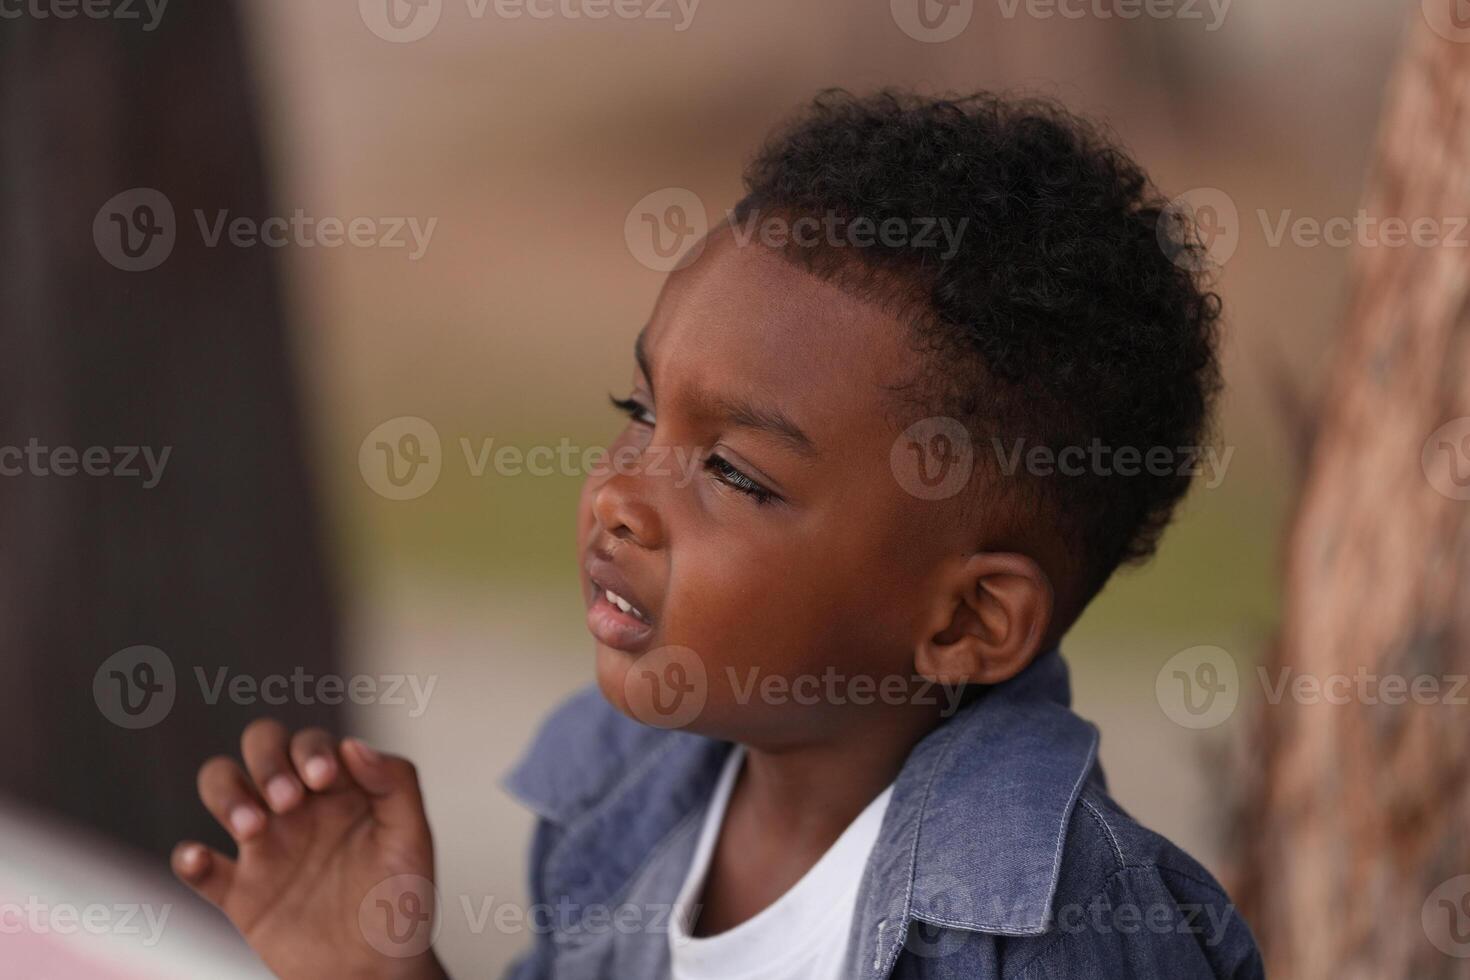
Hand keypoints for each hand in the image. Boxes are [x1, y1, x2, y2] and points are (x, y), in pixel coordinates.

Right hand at [172, 719, 447, 979]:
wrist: (378, 972)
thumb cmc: (400, 902)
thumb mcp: (412, 838)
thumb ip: (396, 783)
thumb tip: (354, 745)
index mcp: (340, 790)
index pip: (310, 743)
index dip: (310, 749)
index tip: (323, 778)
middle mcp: (298, 808)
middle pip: (260, 749)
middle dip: (266, 761)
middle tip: (286, 799)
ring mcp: (267, 847)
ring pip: (222, 789)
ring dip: (227, 794)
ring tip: (253, 827)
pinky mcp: (241, 893)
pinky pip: (198, 867)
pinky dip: (189, 857)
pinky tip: (202, 859)